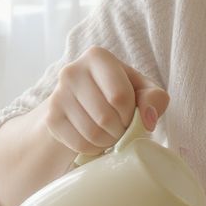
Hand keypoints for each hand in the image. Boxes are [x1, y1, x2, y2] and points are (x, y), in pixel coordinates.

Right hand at [42, 46, 168, 156]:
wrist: (84, 103)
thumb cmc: (120, 93)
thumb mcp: (144, 90)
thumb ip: (155, 99)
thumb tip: (147, 121)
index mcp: (97, 57)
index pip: (119, 96)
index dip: (131, 113)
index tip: (131, 115)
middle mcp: (72, 71)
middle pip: (105, 117)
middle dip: (120, 130)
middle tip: (122, 128)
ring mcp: (57, 95)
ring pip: (92, 133)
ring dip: (109, 141)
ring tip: (111, 134)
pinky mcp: (51, 118)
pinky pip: (79, 144)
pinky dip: (94, 149)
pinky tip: (97, 140)